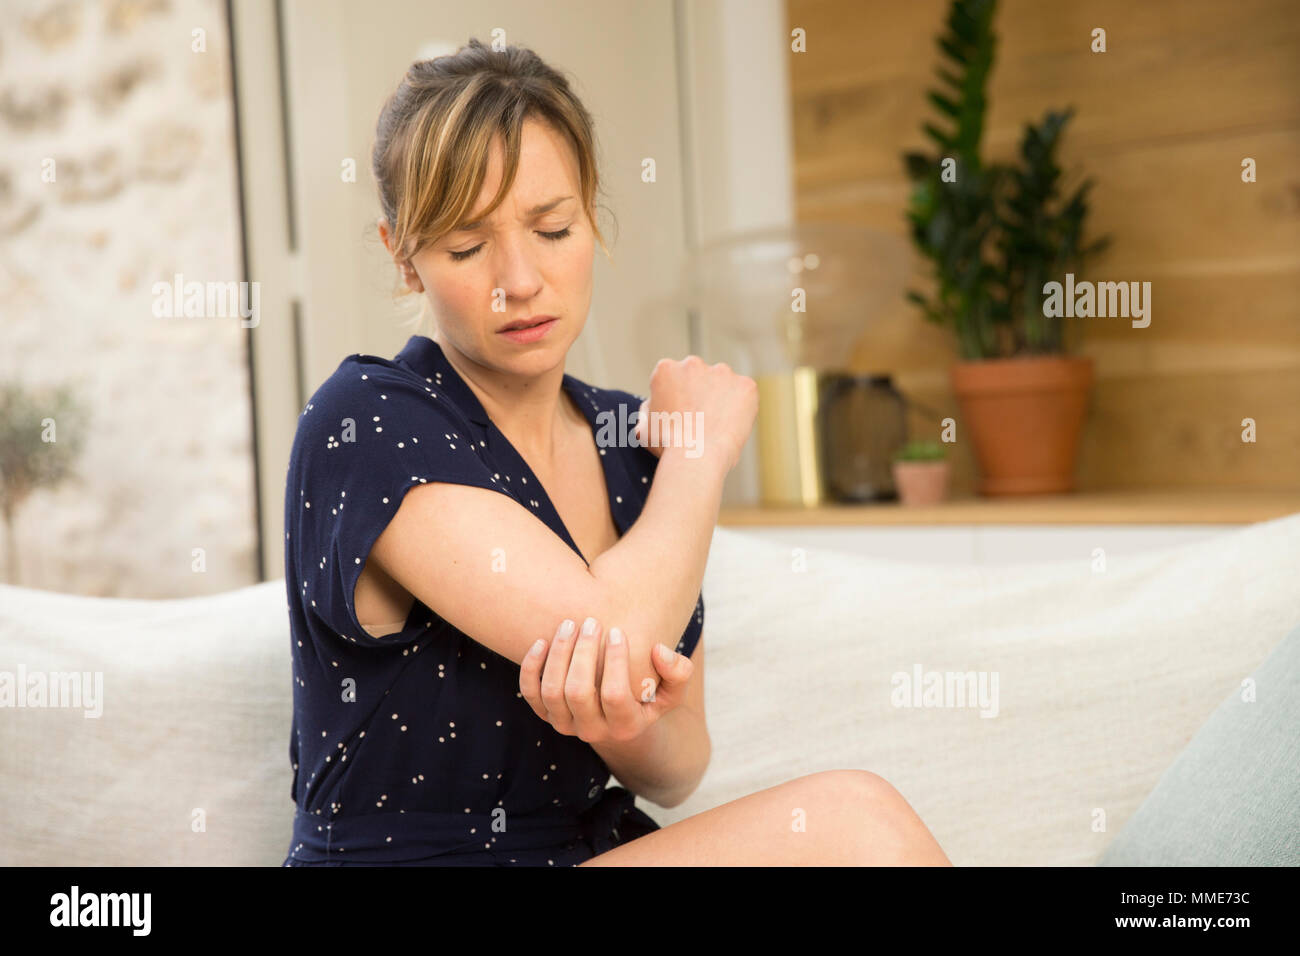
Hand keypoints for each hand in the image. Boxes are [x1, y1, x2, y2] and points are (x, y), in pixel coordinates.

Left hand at [519, 617, 693, 743]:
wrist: (617, 714)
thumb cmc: (647, 693)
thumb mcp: (672, 689)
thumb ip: (678, 672)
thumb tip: (658, 651)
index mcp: (626, 726)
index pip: (615, 695)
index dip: (615, 661)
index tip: (617, 631)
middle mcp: (592, 731)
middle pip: (578, 693)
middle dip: (582, 653)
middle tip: (591, 621)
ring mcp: (565, 724)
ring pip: (552, 692)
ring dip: (559, 654)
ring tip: (570, 624)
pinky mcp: (545, 713)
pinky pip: (530, 693)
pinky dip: (531, 667)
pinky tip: (541, 640)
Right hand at [634, 355, 757, 471]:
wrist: (696, 456)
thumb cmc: (667, 446)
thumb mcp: (644, 427)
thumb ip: (648, 410)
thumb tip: (652, 405)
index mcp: (666, 370)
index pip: (673, 378)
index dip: (677, 398)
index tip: (680, 416)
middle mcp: (693, 363)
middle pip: (699, 376)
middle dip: (700, 394)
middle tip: (701, 421)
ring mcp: (722, 372)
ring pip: (724, 383)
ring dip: (721, 398)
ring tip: (717, 426)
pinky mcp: (746, 385)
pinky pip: (745, 394)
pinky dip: (743, 408)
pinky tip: (732, 426)